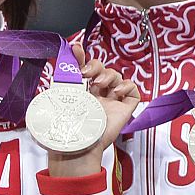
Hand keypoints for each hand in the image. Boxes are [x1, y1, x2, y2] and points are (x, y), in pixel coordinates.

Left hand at [48, 59, 142, 175]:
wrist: (81, 145)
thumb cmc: (68, 127)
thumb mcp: (61, 98)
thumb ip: (64, 77)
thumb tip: (63, 56)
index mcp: (82, 93)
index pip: (85, 70)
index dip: (82, 57)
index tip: (76, 49)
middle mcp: (98, 95)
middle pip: (102, 69)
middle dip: (95, 65)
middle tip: (87, 73)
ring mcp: (113, 101)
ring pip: (117, 76)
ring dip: (108, 75)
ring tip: (99, 85)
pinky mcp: (126, 108)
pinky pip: (133, 90)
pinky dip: (127, 85)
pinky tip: (116, 92)